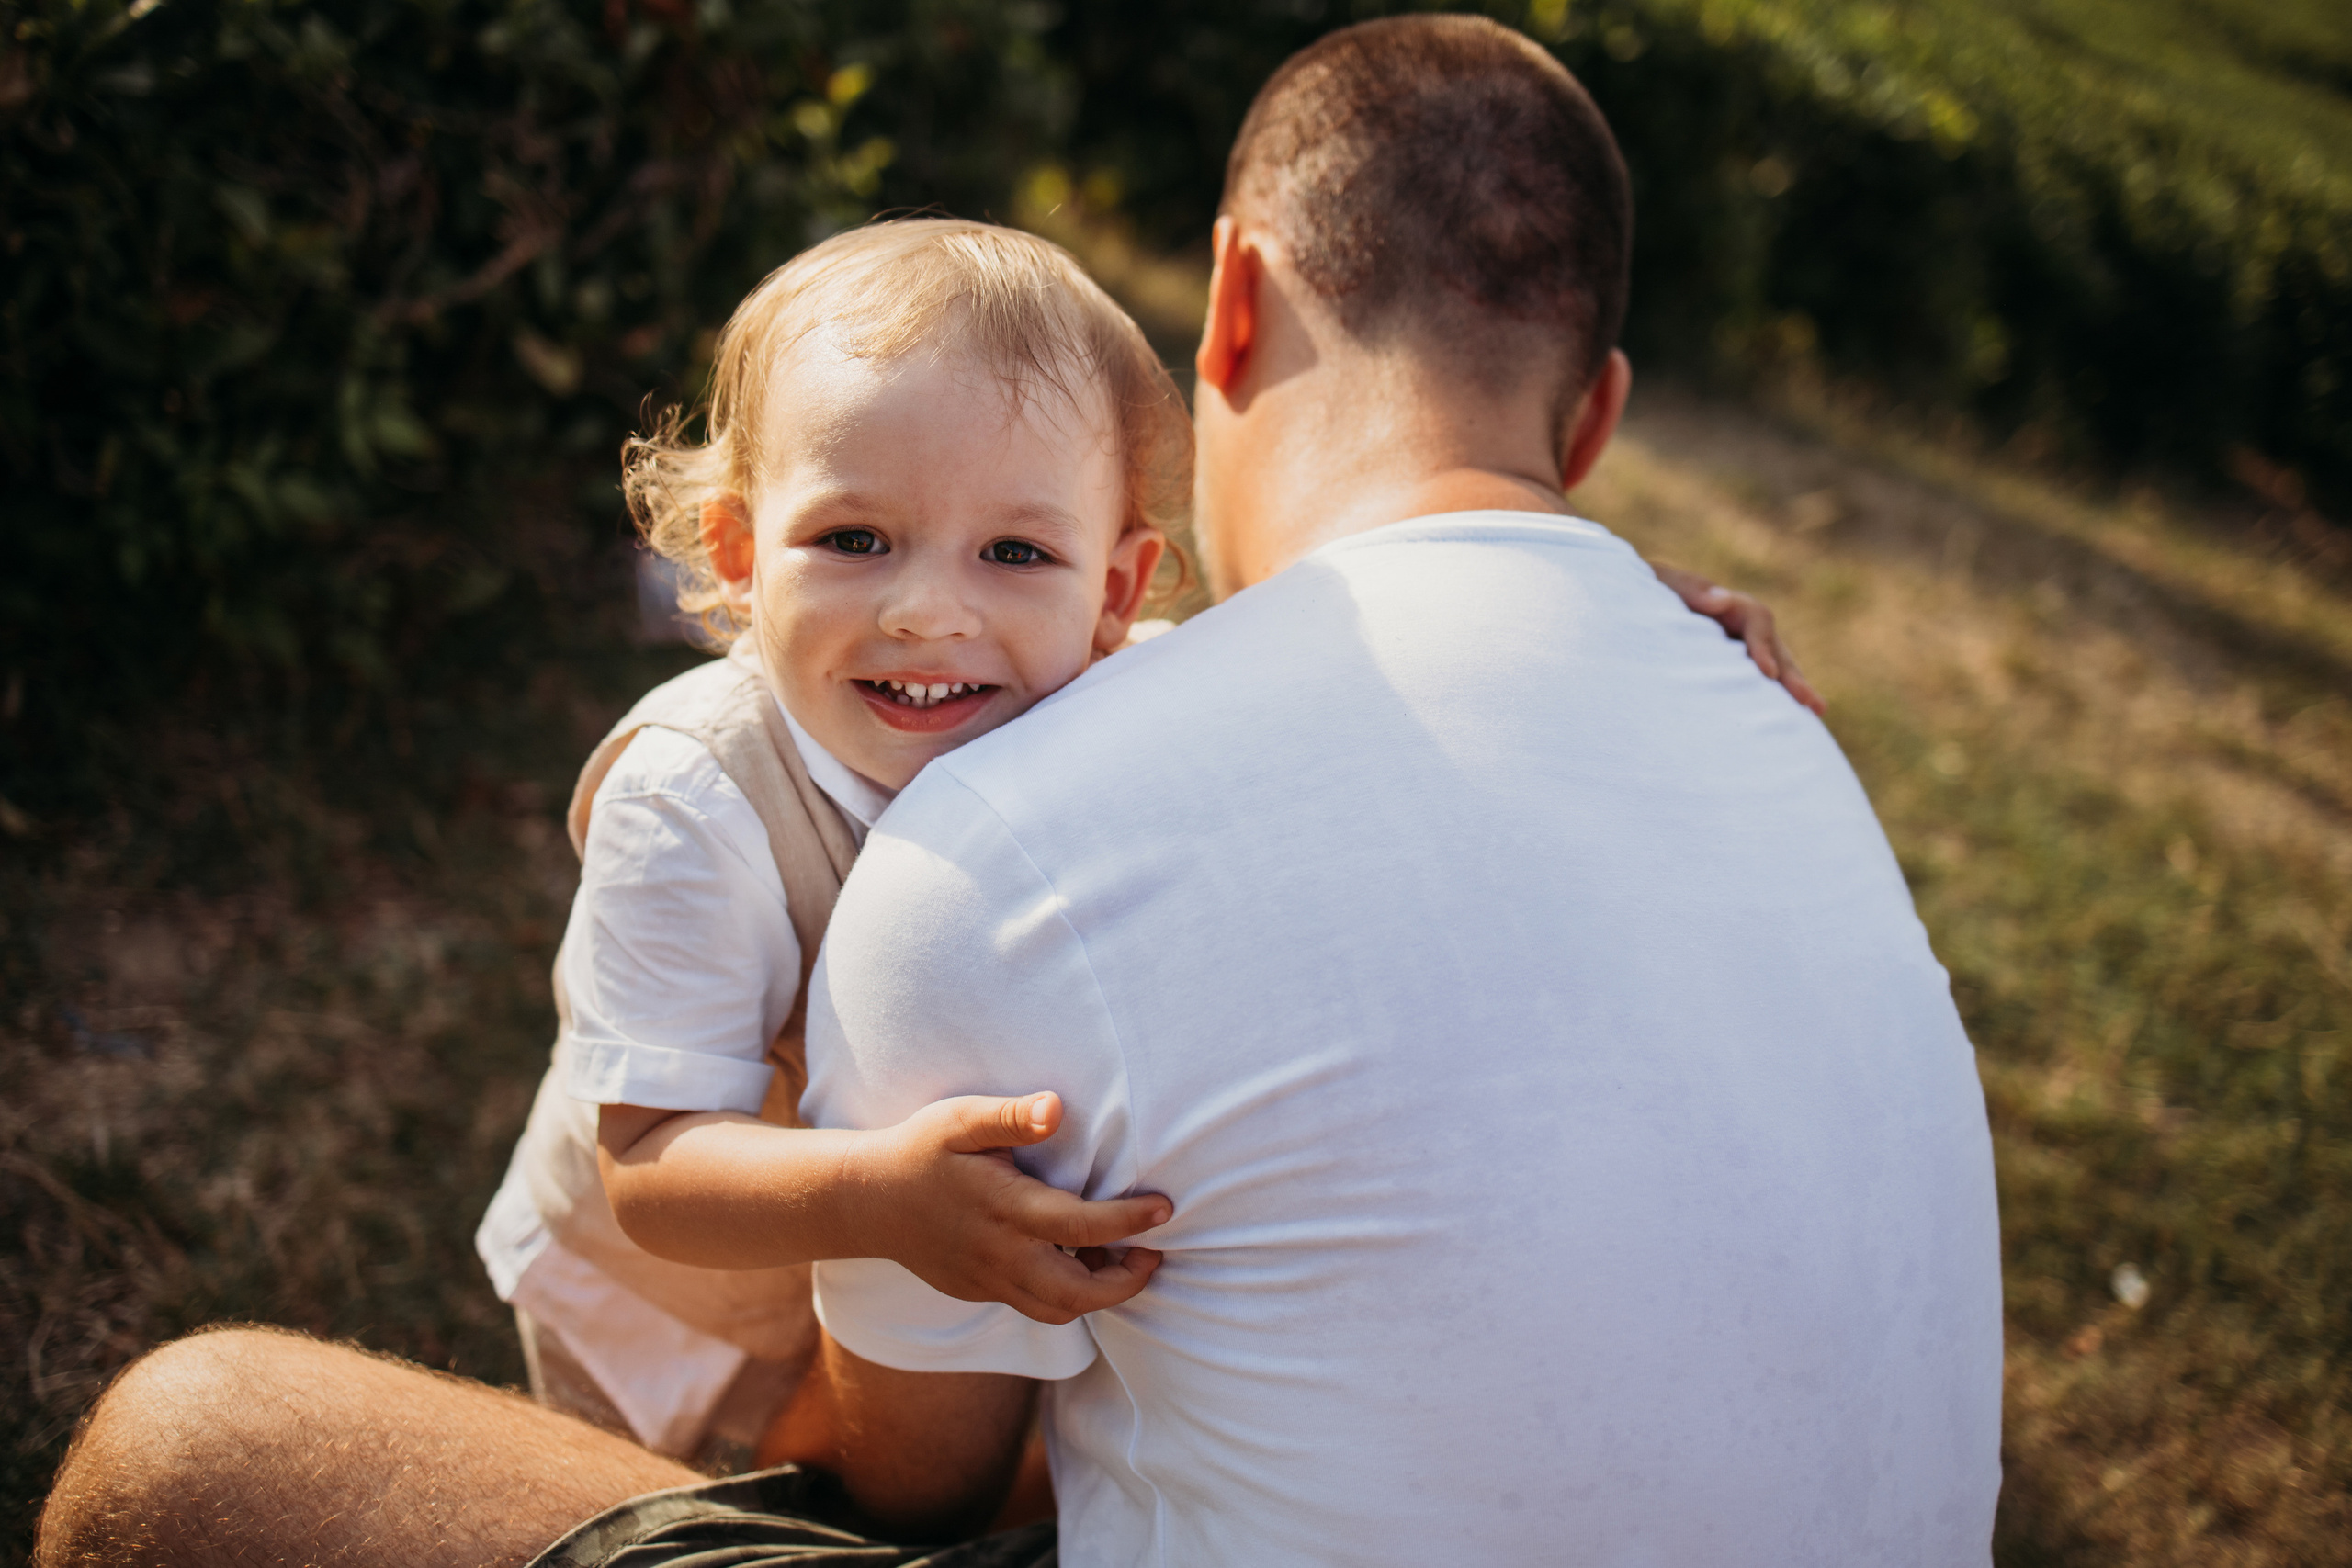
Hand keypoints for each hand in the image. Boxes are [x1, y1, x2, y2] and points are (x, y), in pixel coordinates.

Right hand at [851, 1092, 1170, 1325]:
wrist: (866, 1200)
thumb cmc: (920, 1151)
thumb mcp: (959, 1120)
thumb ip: (1010, 1116)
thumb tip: (1057, 1109)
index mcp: (1005, 1209)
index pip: (1083, 1225)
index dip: (1130, 1221)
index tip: (1164, 1209)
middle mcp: (1001, 1255)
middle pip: (1079, 1293)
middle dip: (1127, 1281)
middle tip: (1151, 1252)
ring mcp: (988, 1280)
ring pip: (1058, 1310)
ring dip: (1098, 1294)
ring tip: (1118, 1257)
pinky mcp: (979, 1291)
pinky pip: (1032, 1305)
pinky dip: (1065, 1293)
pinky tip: (1074, 1259)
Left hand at [1651, 563, 1826, 716]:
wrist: (1633, 606)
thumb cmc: (1647, 591)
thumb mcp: (1662, 582)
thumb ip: (1690, 588)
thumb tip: (1722, 598)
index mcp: (1727, 604)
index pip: (1758, 620)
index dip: (1763, 646)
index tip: (1766, 673)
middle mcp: (1742, 625)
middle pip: (1776, 647)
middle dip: (1792, 675)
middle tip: (1809, 703)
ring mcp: (1740, 647)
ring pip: (1775, 666)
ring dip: (1794, 687)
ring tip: (1817, 711)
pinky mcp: (1731, 667)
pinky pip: (1758, 681)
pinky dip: (1774, 697)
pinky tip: (1791, 718)